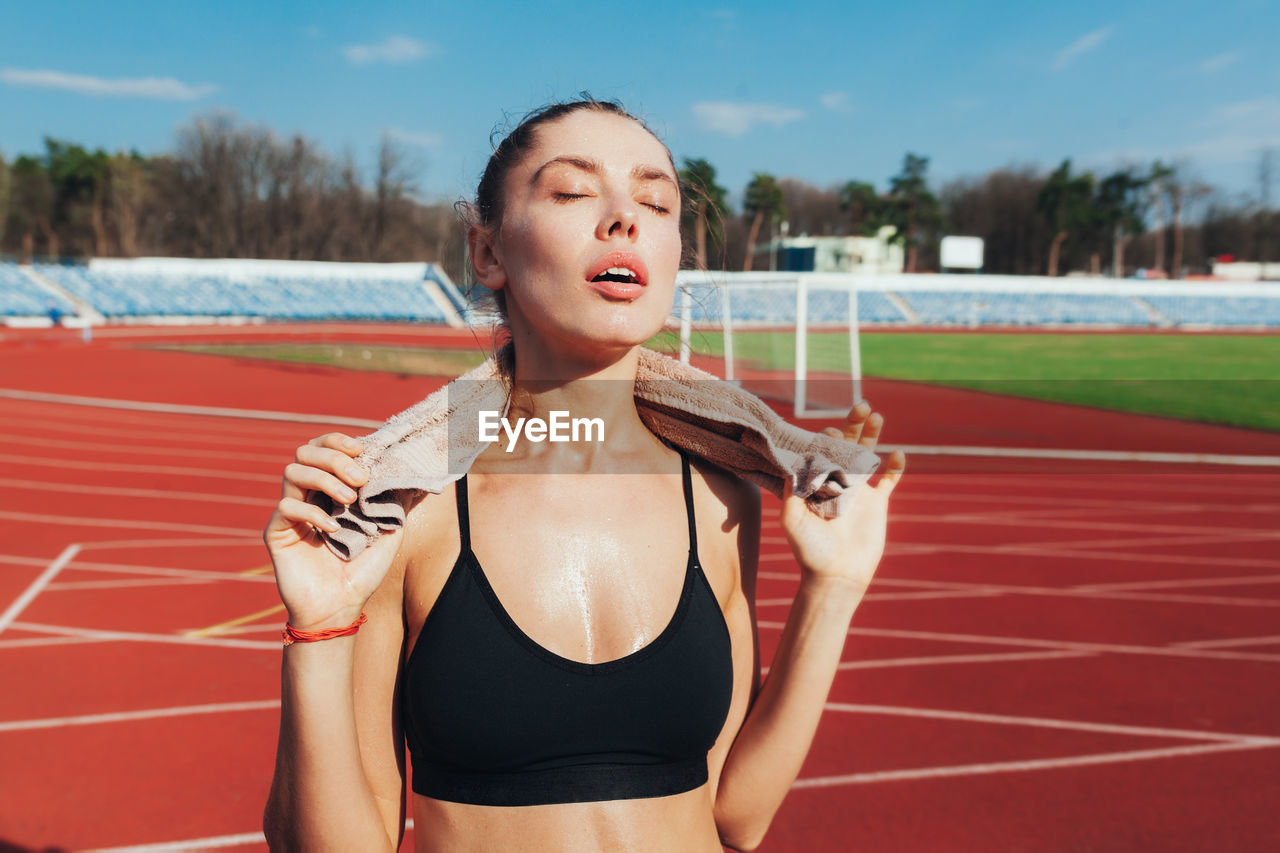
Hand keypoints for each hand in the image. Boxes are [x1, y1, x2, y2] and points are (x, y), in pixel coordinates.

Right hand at [263, 433, 401, 629]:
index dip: (338, 441)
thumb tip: (411, 472)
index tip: (362, 449)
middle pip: (304, 452)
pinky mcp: (276, 533)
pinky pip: (286, 507)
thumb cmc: (362, 571)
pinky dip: (312, 513)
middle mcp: (306, 496)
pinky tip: (334, 530)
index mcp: (328, 490)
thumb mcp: (389, 531)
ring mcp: (289, 513)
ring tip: (349, 500)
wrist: (341, 608)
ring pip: (292, 472)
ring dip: (324, 479)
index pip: (323, 449)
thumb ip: (396, 500)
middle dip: (333, 457)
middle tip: (359, 478)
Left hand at [779, 402, 904, 591]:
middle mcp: (836, 482)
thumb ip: (792, 491)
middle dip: (853, 425)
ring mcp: (858, 491)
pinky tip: (899, 453)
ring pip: (868, 456)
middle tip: (861, 405)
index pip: (821, 452)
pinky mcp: (876, 503)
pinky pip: (889, 480)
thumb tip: (794, 463)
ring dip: (873, 436)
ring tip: (877, 416)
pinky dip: (895, 467)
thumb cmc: (809, 551)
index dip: (826, 440)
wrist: (837, 576)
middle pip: (847, 446)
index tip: (829, 434)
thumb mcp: (792, 519)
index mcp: (816, 482)